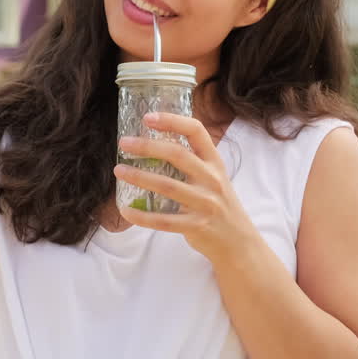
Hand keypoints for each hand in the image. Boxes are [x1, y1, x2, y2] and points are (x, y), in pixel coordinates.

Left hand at [113, 112, 260, 264]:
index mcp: (214, 162)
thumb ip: (192, 162)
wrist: (238, 241)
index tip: (148, 117)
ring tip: (119, 171)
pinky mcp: (196, 226)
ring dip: (139, 177)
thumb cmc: (219, 204)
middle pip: (177, 154)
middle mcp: (212, 179)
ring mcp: (205, 203)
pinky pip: (164, 220)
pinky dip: (142, 216)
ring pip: (166, 186)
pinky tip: (125, 210)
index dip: (172, 120)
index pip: (196, 131)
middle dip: (147, 146)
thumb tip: (153, 145)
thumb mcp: (213, 177)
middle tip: (123, 143)